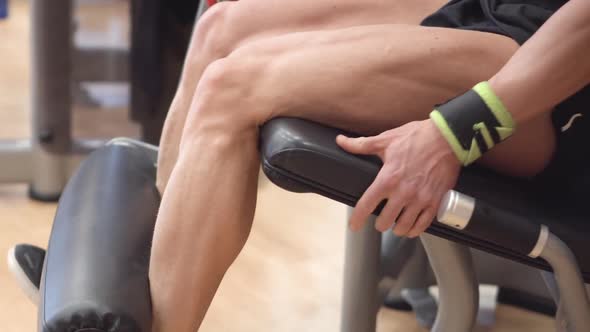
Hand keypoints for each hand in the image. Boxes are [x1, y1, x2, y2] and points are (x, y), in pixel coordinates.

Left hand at [336, 119, 460, 236]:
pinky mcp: (436, 202)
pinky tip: (411, 227)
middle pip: (385, 222)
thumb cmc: (416, 137)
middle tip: (380, 221)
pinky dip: (414, 229)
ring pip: (404, 227)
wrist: (447, 138)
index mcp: (388, 179)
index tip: (354, 225)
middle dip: (380, 223)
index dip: (357, 219)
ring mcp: (421, 199)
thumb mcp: (385, 140)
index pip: (366, 205)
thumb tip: (341, 141)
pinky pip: (423, 225)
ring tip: (395, 224)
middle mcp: (403, 193)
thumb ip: (360, 145)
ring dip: (397, 228)